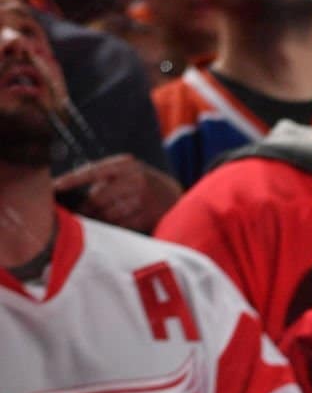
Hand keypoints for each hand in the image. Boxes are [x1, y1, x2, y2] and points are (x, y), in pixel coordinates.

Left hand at [55, 156, 179, 231]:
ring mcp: (142, 199)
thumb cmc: (143, 184)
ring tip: (95, 221)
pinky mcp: (148, 216)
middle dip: (86, 208)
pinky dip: (113, 228)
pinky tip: (112, 228)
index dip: (72, 180)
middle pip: (98, 197)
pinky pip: (121, 225)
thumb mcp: (127, 172)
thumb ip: (106, 180)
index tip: (55, 187)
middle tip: (78, 214)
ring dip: (99, 220)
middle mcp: (134, 179)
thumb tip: (79, 197)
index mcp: (125, 164)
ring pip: (108, 214)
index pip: (92, 171)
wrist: (175, 196)